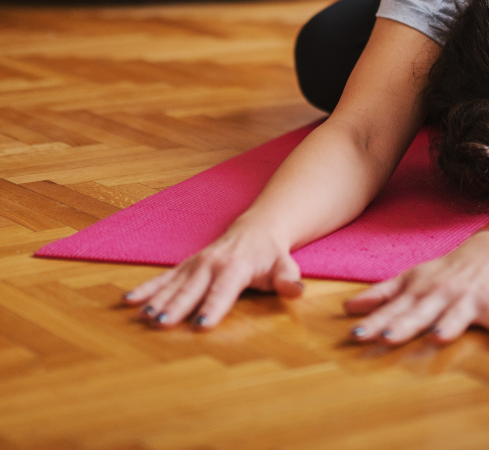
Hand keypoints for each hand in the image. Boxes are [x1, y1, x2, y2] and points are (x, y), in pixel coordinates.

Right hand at [121, 223, 303, 328]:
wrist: (258, 228)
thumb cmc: (270, 254)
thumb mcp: (285, 265)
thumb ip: (288, 279)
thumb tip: (296, 290)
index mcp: (236, 267)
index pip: (223, 290)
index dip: (213, 307)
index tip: (200, 324)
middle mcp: (212, 263)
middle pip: (193, 288)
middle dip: (177, 306)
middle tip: (160, 323)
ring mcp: (196, 263)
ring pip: (174, 283)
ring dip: (157, 299)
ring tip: (142, 316)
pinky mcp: (186, 265)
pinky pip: (164, 276)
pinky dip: (146, 288)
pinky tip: (128, 301)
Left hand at [345, 229, 488, 346]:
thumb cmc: (446, 270)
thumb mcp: (412, 277)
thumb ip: (382, 294)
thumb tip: (347, 308)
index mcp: (418, 288)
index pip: (392, 307)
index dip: (374, 320)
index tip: (356, 333)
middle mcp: (439, 293)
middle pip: (419, 312)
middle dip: (404, 325)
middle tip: (387, 337)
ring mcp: (465, 298)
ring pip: (455, 315)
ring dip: (448, 324)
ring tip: (439, 336)